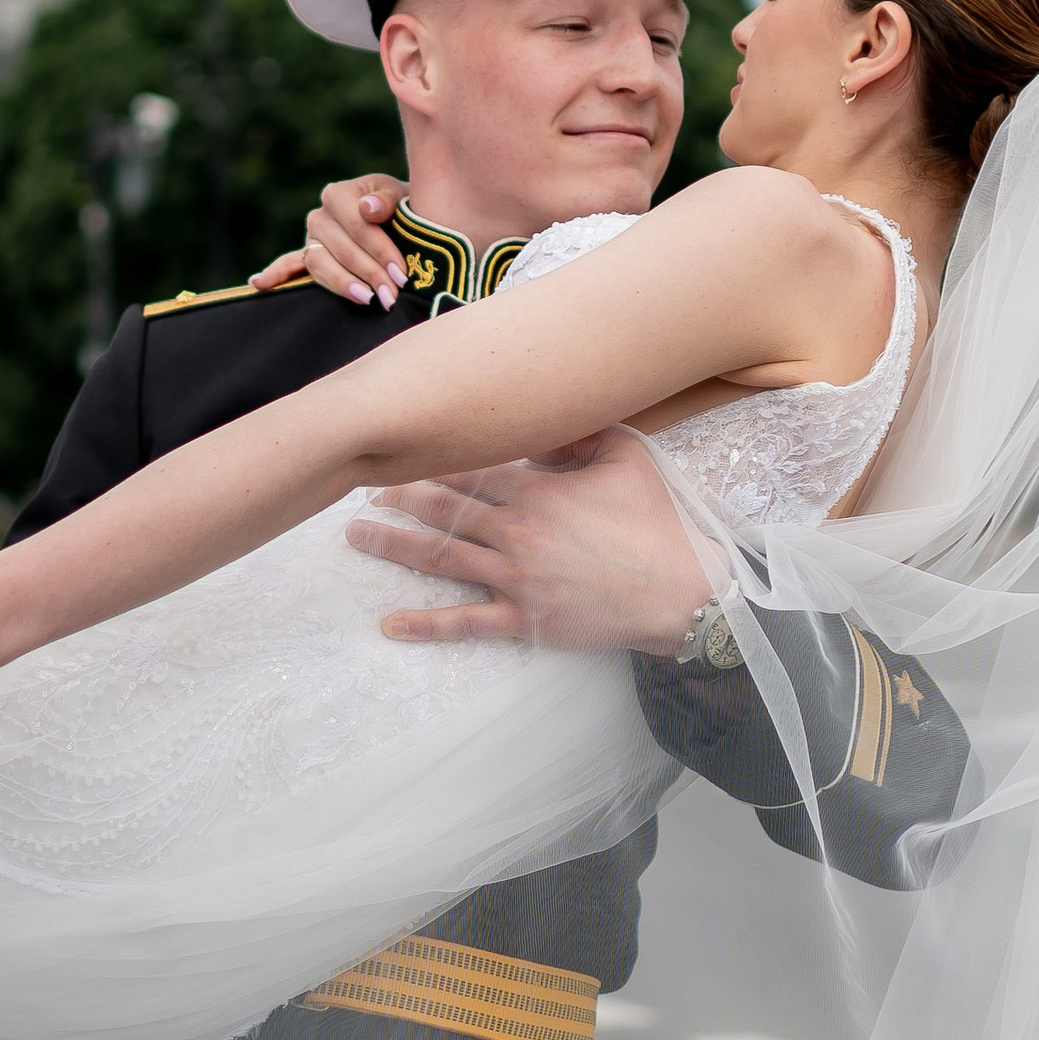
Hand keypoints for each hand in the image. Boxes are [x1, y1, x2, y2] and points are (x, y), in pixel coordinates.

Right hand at [250, 174, 409, 305]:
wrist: (398, 218)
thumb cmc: (401, 207)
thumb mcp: (401, 195)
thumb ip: (388, 199)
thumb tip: (368, 209)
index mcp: (338, 194)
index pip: (357, 225)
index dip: (380, 250)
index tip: (400, 273)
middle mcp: (319, 216)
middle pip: (341, 249)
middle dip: (370, 274)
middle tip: (392, 295)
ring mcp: (311, 239)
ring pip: (320, 264)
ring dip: (343, 283)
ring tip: (366, 299)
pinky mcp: (308, 257)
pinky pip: (288, 265)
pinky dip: (274, 274)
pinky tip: (258, 284)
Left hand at [345, 428, 713, 650]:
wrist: (682, 590)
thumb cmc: (657, 521)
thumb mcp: (625, 456)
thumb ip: (580, 430)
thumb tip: (547, 414)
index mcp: (536, 491)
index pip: (468, 468)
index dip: (428, 460)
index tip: (396, 452)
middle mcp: (516, 532)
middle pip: (442, 510)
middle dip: (398, 498)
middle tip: (363, 491)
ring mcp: (516, 578)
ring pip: (441, 559)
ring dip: (394, 546)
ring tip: (357, 537)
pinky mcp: (525, 619)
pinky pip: (467, 623)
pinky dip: (426, 625)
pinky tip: (390, 625)